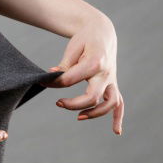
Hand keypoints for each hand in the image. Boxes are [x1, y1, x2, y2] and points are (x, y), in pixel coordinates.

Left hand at [42, 13, 124, 135]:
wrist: (102, 31)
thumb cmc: (85, 38)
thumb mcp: (73, 48)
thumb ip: (65, 65)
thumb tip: (52, 77)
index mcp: (95, 62)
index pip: (71, 79)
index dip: (54, 83)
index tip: (43, 82)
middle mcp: (106, 73)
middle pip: (92, 96)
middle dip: (73, 104)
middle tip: (58, 102)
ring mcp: (111, 80)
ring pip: (109, 103)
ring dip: (95, 113)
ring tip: (79, 117)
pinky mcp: (113, 84)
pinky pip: (119, 103)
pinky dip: (118, 117)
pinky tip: (116, 131)